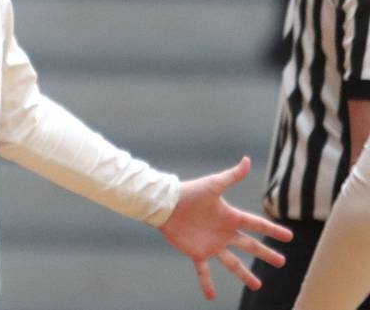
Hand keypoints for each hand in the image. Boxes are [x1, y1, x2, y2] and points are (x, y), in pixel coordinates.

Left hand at [159, 156, 292, 299]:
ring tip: (258, 285)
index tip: (289, 236)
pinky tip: (210, 297)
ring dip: (244, 274)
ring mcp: (211, 244)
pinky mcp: (197, 252)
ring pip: (232, 263)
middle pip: (250, 246)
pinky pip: (204, 271)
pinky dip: (207, 283)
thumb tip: (247, 159)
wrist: (166, 204)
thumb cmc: (190, 192)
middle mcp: (223, 232)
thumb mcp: (213, 185)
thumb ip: (231, 176)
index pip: (256, 224)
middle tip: (282, 262)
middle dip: (266, 253)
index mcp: (230, 216)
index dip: (272, 230)